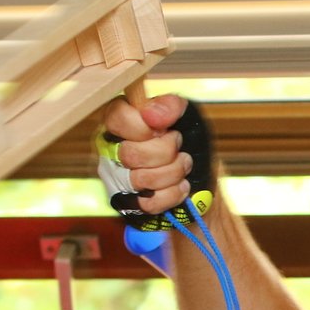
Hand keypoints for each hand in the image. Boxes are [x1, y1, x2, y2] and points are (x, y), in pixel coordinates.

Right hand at [100, 94, 191, 215]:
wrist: (199, 174)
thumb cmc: (186, 139)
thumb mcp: (185, 115)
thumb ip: (170, 106)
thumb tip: (151, 114)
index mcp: (120, 122)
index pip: (117, 119)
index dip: (145, 127)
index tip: (165, 129)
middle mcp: (111, 149)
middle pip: (130, 154)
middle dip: (166, 152)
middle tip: (179, 147)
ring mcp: (116, 178)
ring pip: (139, 180)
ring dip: (173, 172)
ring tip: (184, 165)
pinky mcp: (127, 202)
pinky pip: (148, 203)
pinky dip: (173, 194)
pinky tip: (180, 185)